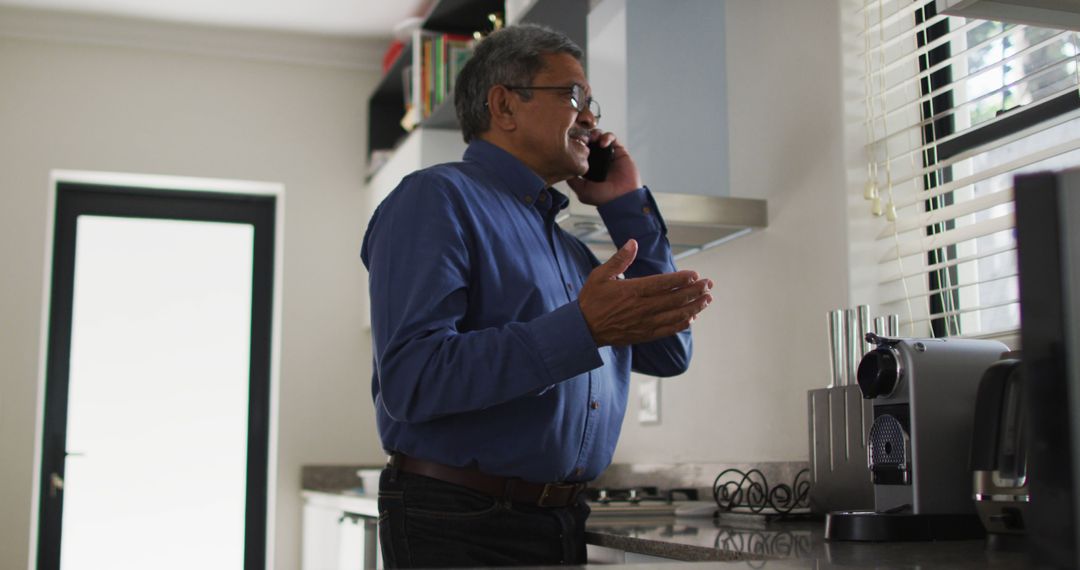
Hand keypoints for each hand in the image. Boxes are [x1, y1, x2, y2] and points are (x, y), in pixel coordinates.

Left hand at [566, 131, 642, 205]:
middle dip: (585, 137)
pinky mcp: (619, 151)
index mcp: (588, 168)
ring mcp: (608, 155)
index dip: (576, 145)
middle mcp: (597, 160)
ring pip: (599, 137)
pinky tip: (603, 143)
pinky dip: (607, 136)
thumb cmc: (604, 197)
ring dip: (595, 134)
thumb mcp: (582, 191)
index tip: (572, 143)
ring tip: (593, 139)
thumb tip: (562, 169)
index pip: (579, 151)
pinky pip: (612, 138)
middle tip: (582, 138)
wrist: (624, 197)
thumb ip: (572, 180)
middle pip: (588, 142)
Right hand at [579, 239, 713, 346]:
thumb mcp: (600, 275)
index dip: (681, 279)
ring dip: (693, 307)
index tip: (695, 274)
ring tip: (707, 299)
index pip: (662, 284)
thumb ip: (619, 259)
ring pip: (674, 315)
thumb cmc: (591, 300)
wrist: (582, 329)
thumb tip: (633, 243)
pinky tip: (692, 318)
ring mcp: (643, 323)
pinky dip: (681, 324)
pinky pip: (666, 330)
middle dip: (694, 291)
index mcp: (631, 291)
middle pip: (674, 299)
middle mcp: (641, 308)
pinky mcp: (643, 335)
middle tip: (709, 284)